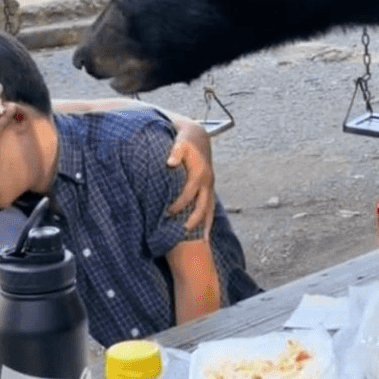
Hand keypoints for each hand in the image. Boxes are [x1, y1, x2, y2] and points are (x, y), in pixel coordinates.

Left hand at [165, 117, 215, 234]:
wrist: (198, 136)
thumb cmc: (185, 141)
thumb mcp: (180, 143)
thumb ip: (175, 152)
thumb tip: (170, 163)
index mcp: (199, 173)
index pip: (189, 192)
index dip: (179, 203)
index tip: (168, 212)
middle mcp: (207, 182)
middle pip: (203, 205)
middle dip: (194, 219)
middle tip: (183, 232)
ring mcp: (210, 186)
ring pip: (210, 209)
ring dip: (206, 224)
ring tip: (202, 242)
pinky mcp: (209, 188)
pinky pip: (210, 207)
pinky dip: (208, 220)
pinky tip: (205, 233)